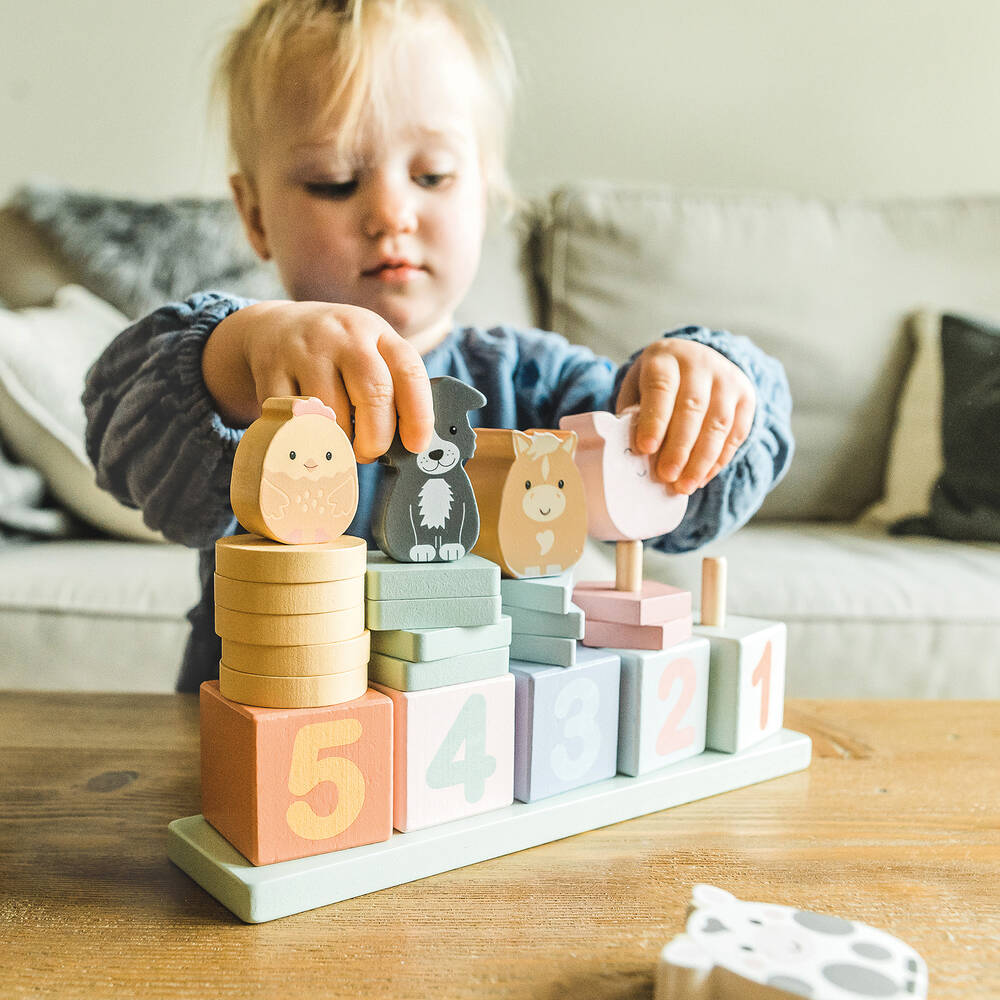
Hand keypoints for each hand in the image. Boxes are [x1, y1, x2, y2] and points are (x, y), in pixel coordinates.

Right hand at [202, 300, 433, 461]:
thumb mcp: (371, 352)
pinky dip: (304, 438)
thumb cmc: (337, 353)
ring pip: (332, 415)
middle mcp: (343, 336)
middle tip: (370, 453)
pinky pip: (294, 421)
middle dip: (377, 438)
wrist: (274, 327)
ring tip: (338, 441)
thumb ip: (394, 387)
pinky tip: (309, 435)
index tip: (416, 446)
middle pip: (374, 395)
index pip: (410, 372)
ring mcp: (305, 350)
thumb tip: (412, 445)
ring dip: (339, 442)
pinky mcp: (271, 369)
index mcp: (377, 333)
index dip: (418, 416)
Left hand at [615, 338, 755, 493]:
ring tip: (685, 485)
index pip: (661, 387)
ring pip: (719, 423)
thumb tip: (635, 454)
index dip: (654, 420)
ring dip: (702, 460)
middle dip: (679, 447)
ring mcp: (727, 378)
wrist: (693, 361)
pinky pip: (736, 433)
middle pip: (693, 407)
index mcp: (666, 357)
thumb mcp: (637, 389)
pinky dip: (719, 460)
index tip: (645, 449)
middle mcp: (700, 363)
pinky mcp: (746, 397)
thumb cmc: (657, 385)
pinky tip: (702, 477)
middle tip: (667, 476)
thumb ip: (634, 415)